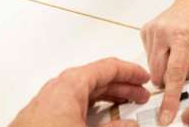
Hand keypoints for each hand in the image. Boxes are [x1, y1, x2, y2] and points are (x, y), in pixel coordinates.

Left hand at [8, 57, 149, 126]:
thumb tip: (130, 126)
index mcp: (72, 83)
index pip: (109, 67)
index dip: (131, 72)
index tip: (144, 77)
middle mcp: (60, 86)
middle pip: (98, 78)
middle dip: (122, 86)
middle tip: (139, 94)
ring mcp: (50, 99)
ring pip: (86, 91)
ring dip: (108, 97)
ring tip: (124, 106)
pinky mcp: (44, 113)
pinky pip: (75, 102)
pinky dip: (92, 105)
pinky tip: (99, 118)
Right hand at [141, 0, 188, 124]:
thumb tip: (179, 84)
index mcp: (181, 36)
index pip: (174, 74)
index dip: (170, 97)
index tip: (166, 114)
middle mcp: (162, 32)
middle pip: (158, 73)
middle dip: (168, 80)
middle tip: (181, 70)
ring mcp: (151, 31)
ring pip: (152, 67)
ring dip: (164, 68)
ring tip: (177, 53)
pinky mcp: (145, 31)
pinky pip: (148, 56)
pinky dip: (158, 58)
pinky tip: (168, 47)